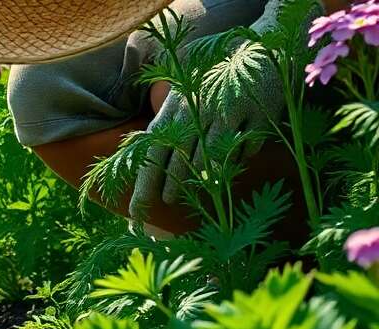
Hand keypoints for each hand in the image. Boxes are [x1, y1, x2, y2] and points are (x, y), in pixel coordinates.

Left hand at [129, 0, 297, 218]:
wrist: (260, 48)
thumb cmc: (214, 78)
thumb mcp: (185, 93)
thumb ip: (167, 123)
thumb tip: (142, 157)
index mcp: (177, 105)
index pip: (153, 152)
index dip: (145, 183)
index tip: (137, 210)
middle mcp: (200, 109)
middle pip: (181, 161)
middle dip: (171, 187)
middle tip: (167, 202)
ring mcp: (231, 111)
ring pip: (213, 158)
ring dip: (203, 180)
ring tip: (198, 192)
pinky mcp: (260, 114)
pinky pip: (246, 149)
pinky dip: (240, 158)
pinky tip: (236, 162)